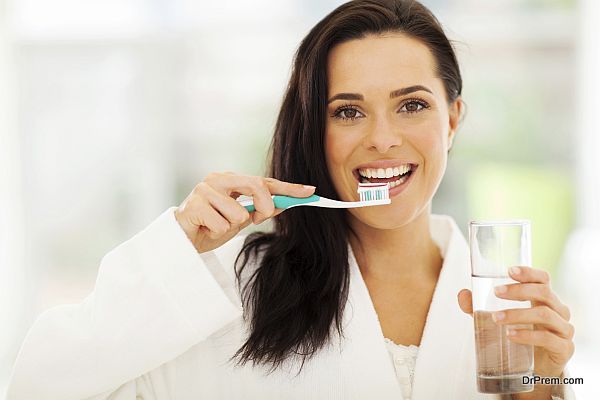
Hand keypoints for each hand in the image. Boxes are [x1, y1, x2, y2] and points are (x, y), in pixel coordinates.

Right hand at [175, 172, 315, 253]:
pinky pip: (222, 225)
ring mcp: (204, 189)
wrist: (180, 240)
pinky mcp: (194, 205)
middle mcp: (218, 179)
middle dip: (264, 206)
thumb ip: (260, 210)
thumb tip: (286, 204)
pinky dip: (217, 233)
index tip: (311, 192)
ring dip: (231, 227)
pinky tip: (205, 230)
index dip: (288, 188)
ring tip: (215, 226)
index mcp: (230, 179)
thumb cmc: (210, 227)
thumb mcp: (240, 219)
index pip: (265, 181)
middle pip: (256, 186)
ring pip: (239, 213)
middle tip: (256, 219)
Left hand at [457, 266, 574, 379]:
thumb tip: (462, 294)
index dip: (529, 272)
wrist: (536, 370)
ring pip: (545, 314)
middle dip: (519, 290)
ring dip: (518, 314)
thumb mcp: (495, 320)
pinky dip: (528, 336)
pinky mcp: (564, 348)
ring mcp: (564, 329)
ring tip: (496, 318)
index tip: (509, 270)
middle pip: (544, 293)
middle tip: (496, 292)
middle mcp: (558, 310)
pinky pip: (548, 338)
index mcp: (544, 299)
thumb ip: (477, 307)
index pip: (542, 279)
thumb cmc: (518, 337)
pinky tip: (511, 335)